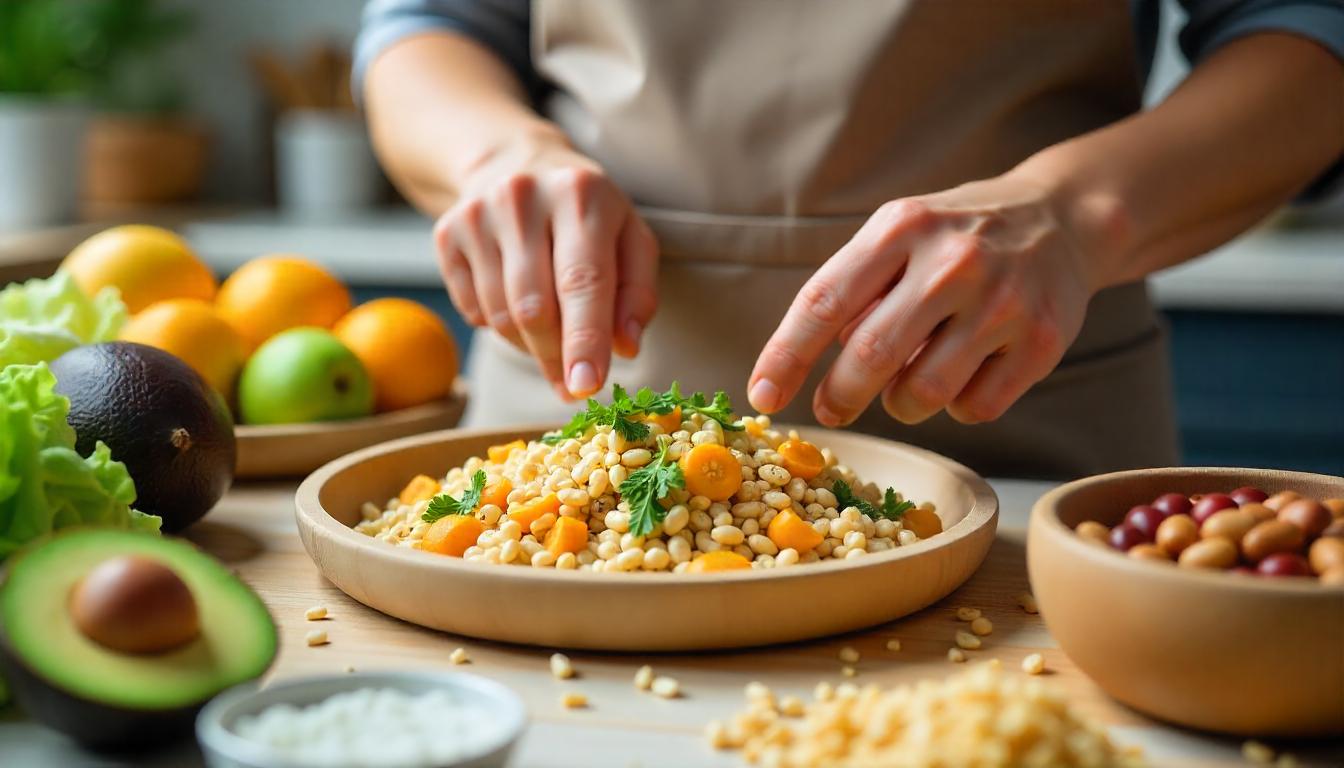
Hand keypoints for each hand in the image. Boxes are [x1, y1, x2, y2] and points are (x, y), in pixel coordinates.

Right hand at [433, 138, 657, 398]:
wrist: (518, 165)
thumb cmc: (588, 215)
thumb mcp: (631, 240)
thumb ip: (638, 294)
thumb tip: (625, 348)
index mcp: (582, 194)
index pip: (582, 280)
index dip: (584, 339)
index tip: (585, 387)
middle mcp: (524, 196)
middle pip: (535, 308)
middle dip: (556, 355)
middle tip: (573, 378)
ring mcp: (478, 213)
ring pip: (501, 317)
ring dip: (530, 344)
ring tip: (551, 329)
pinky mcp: (446, 232)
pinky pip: (472, 311)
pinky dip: (499, 324)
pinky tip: (516, 298)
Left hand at [748, 172, 1101, 425]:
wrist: (1062, 219)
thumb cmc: (955, 237)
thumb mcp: (898, 236)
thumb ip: (852, 290)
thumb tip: (806, 363)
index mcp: (901, 228)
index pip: (824, 301)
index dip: (786, 356)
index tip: (762, 395)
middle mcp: (952, 262)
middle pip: (869, 356)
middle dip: (840, 396)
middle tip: (832, 408)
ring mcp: (1002, 302)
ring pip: (922, 393)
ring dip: (900, 404)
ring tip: (907, 383)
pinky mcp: (1042, 342)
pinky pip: (975, 408)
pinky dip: (957, 406)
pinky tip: (964, 374)